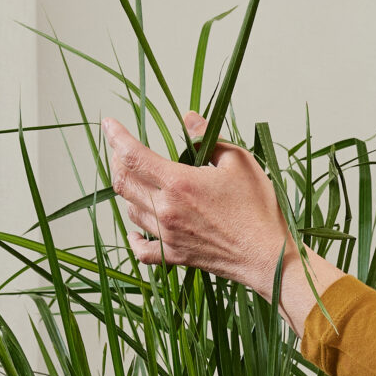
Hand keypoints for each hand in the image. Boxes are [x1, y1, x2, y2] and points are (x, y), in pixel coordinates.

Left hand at [102, 115, 339, 330]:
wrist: (267, 256)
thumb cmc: (258, 208)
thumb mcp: (238, 160)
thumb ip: (207, 137)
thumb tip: (188, 118)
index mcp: (179, 183)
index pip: (132, 155)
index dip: (116, 136)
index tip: (108, 124)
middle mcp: (166, 210)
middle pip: (123, 182)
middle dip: (117, 161)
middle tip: (122, 150)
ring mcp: (168, 236)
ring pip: (130, 210)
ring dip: (128, 193)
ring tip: (137, 181)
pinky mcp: (175, 256)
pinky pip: (142, 250)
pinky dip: (133, 238)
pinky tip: (133, 229)